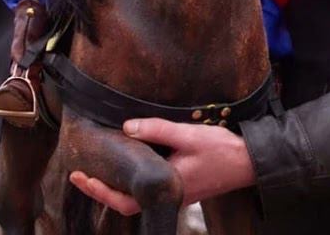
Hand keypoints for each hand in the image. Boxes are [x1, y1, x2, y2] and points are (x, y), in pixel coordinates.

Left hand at [69, 118, 257, 212]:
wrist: (249, 162)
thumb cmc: (221, 150)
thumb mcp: (187, 135)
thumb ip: (157, 130)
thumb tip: (127, 127)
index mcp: (166, 187)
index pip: (124, 200)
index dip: (99, 190)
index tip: (80, 176)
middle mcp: (167, 196)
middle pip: (125, 203)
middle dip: (101, 190)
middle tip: (79, 175)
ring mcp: (174, 194)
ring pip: (137, 198)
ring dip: (116, 187)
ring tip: (98, 171)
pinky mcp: (181, 188)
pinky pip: (149, 191)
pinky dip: (133, 183)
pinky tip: (129, 167)